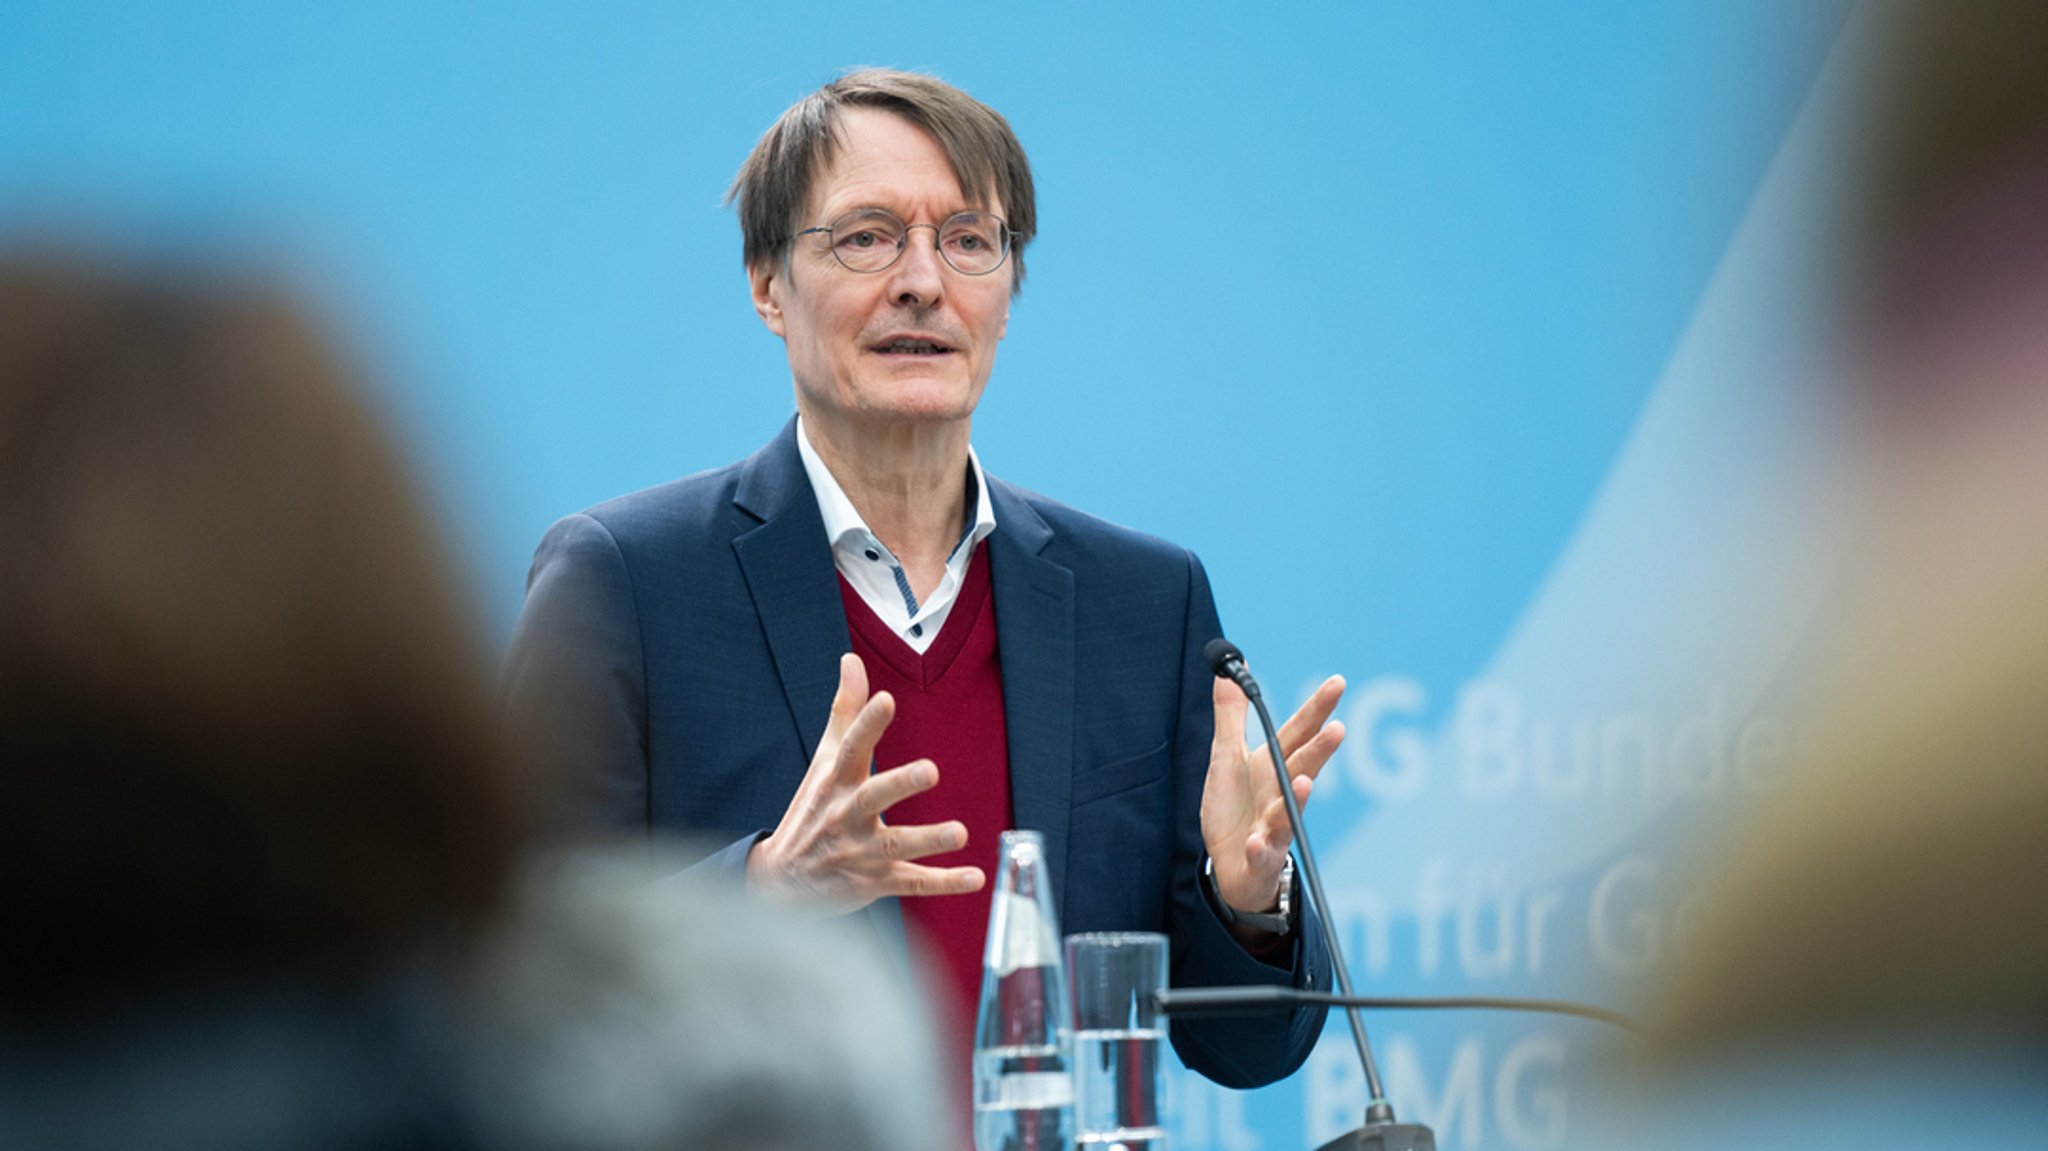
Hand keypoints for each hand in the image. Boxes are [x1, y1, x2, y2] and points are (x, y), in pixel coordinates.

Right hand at [747, 653, 987, 912]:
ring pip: (896, 845)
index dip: (867, 723)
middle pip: (873, 796)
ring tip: (960, 832)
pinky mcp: (874, 883)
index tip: (886, 700)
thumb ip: (844, 711)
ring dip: (928, 839)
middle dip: (900, 783)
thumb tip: (851, 659)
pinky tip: (975, 878)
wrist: (780, 883)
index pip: (850, 747)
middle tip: (931, 770)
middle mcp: (845, 815)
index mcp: (836, 781)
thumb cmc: (812, 810)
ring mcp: (860, 852)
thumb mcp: (824, 761)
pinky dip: (943, 882)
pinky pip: (911, 883)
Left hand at [1200, 673, 1345, 932]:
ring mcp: (1273, 827)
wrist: (1230, 866)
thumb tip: (1230, 672)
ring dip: (1298, 797)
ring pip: (1287, 811)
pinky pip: (1260, 853)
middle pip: (1303, 768)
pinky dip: (1259, 848)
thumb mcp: (1226, 757)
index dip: (1318, 708)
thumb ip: (1231, 716)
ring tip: (1305, 782)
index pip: (1300, 733)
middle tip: (1338, 729)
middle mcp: (1281, 794)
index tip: (1338, 682)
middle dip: (1320, 750)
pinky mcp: (1259, 858)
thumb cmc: (1236, 808)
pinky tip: (1256, 842)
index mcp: (1274, 766)